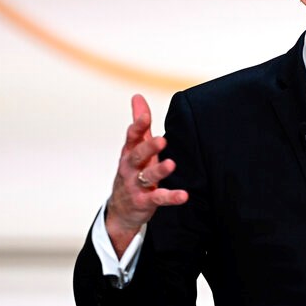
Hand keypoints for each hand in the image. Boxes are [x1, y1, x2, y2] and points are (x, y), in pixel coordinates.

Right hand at [105, 94, 187, 256]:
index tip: (145, 116)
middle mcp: (130, 167)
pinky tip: (183, 195)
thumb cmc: (132, 172)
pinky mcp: (144, 201)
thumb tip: (137, 97)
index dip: (138, 126)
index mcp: (129, 152)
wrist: (121, 209)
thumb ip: (140, 124)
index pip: (132, 137)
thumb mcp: (135, 147)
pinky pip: (158, 198)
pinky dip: (171, 197)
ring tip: (171, 164)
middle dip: (148, 147)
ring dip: (159, 171)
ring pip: (146, 177)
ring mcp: (136, 185)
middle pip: (137, 156)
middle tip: (162, 140)